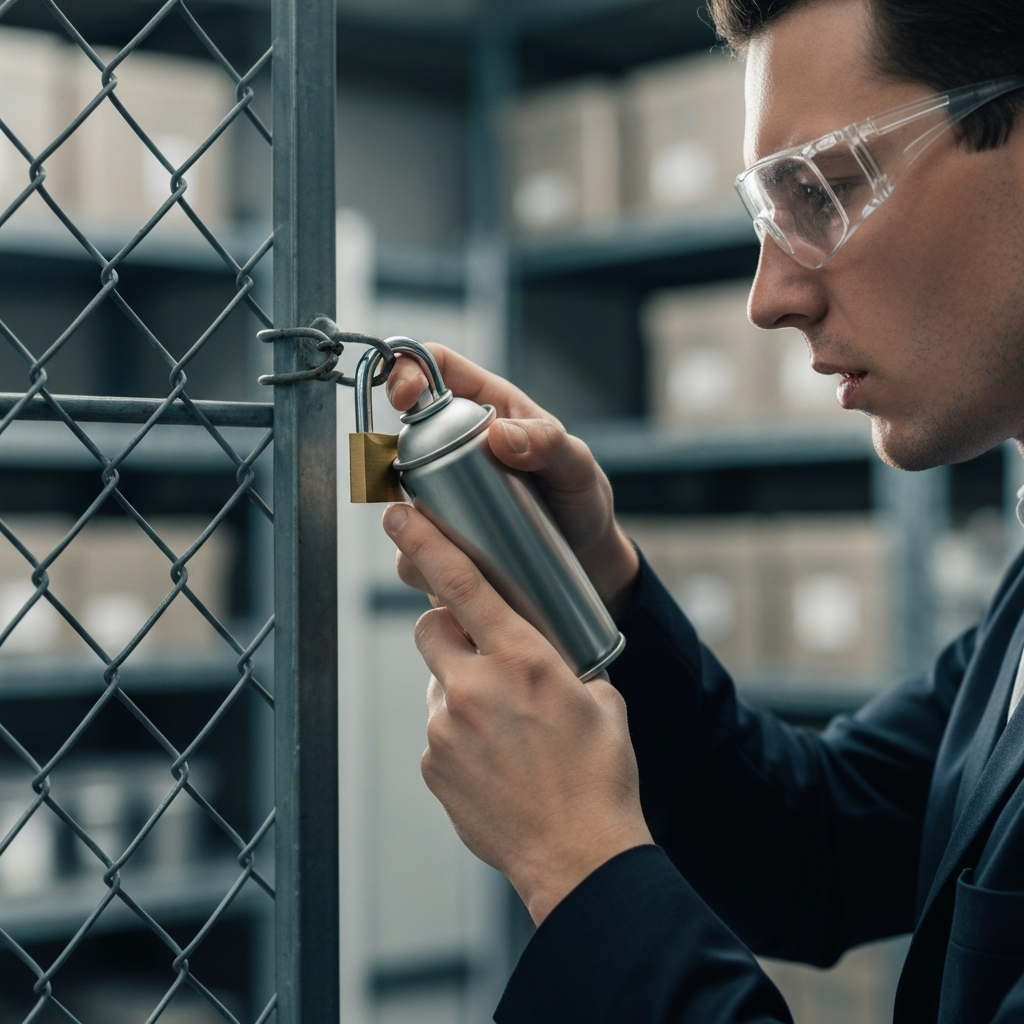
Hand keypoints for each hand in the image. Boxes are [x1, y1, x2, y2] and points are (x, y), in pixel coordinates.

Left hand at [383, 501, 652, 925]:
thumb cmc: (600, 776)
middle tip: (481, 652)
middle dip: (449, 627)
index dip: (423, 540)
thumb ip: (563, 660)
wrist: (580, 856)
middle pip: (430, 626)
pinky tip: (495, 760)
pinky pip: (437, 729)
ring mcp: (446, 728)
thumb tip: (545, 646)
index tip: (399, 515)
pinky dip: (459, 733)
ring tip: (504, 728)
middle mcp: (474, 685)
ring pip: (437, 682)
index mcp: (521, 657)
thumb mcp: (599, 699)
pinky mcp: (432, 765)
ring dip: (461, 688)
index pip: (458, 581)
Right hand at [386, 344, 638, 615]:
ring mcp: (443, 486)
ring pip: (399, 488)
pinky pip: (409, 538)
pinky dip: (416, 551)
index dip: (408, 368)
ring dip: (407, 514)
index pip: (435, 365)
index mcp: (487, 404)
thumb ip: (549, 443)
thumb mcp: (577, 468)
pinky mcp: (439, 530)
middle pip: (403, 431)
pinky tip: (444, 563)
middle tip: (421, 487)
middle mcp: (457, 441)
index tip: (404, 396)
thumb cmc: (581, 500)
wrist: (584, 558)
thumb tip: (499, 434)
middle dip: (392, 453)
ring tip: (450, 536)